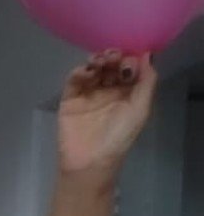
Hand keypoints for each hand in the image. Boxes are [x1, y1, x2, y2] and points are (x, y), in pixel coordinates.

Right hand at [58, 51, 156, 182]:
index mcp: (128, 92)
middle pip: (111, 65)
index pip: (130, 68)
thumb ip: (147, 81)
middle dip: (114, 56)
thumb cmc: (119, 137)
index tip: (130, 60)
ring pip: (93, 69)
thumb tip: (147, 54)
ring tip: (100, 61)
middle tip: (113, 56)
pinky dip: (79, 72)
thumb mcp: (141, 109)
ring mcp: (89, 94)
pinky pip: (74, 81)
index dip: (130, 59)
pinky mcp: (70, 99)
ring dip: (97, 60)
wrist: (90, 161)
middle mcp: (109, 90)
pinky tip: (86, 72)